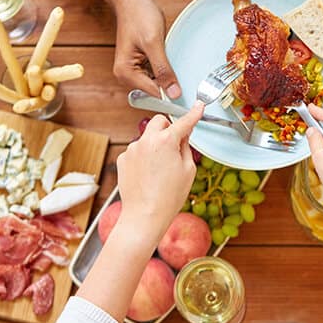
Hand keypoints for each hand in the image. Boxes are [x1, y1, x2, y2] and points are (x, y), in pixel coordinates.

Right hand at [113, 0, 181, 97]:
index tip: (189, 96)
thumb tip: (174, 93)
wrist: (130, 1)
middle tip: (184, 76)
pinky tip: (168, 59)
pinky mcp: (139, 65)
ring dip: (167, 77)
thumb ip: (163, 70)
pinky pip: (155, 75)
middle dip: (169, 86)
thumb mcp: (154, 43)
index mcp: (125, 72)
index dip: (172, 95)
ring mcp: (132, 70)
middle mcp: (125, 75)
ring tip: (173, 60)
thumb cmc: (138, 16)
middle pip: (154, 91)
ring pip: (156, 84)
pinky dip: (164, 70)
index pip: (153, 94)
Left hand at [116, 102, 203, 231]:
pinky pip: (137, 150)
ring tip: (160, 169)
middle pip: (159, 121)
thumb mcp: (188, 170)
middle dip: (168, 128)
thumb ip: (186, 147)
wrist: (144, 216)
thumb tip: (183, 135)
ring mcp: (132, 149)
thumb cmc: (169, 196)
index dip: (194, 114)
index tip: (198, 106)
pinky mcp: (123, 158)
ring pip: (147, 137)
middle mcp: (146, 140)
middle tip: (175, 143)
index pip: (183, 122)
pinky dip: (144, 156)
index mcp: (166, 141)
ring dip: (155, 144)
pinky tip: (148, 174)